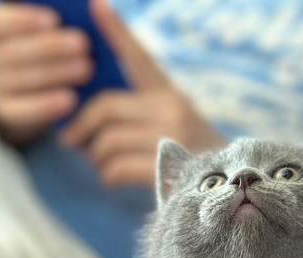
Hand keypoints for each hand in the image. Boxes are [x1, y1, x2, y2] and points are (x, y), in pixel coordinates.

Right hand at [0, 3, 92, 143]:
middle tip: (83, 44)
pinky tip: (71, 99)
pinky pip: (26, 110)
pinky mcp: (5, 110)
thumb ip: (39, 25)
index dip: (25, 20)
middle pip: (15, 53)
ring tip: (87, 68)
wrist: (8, 83)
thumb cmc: (22, 45)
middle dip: (51, 48)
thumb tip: (67, 18)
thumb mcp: (21, 31)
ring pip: (24, 79)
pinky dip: (48, 105)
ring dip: (57, 73)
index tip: (55, 20)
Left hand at [59, 0, 223, 188]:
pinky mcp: (166, 167)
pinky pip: (117, 167)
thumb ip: (141, 115)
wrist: (230, 192)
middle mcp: (172, 109)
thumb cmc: (195, 162)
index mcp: (171, 95)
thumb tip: (90, 122)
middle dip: (82, 126)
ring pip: (107, 141)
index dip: (116, 31)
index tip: (96, 5)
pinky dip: (107, 176)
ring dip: (96, 158)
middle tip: (72, 141)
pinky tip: (111, 181)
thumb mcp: (177, 126)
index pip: (139, 58)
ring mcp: (170, 137)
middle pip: (106, 107)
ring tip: (101, 167)